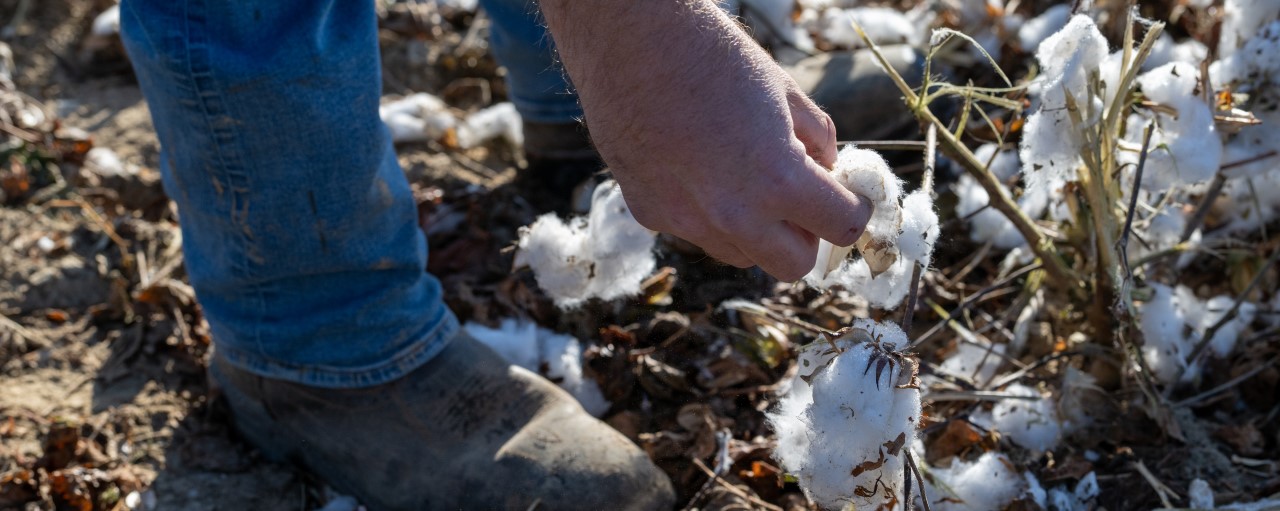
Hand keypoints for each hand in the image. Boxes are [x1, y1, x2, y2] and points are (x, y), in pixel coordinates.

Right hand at [541, 0, 872, 280]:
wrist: (629, 39)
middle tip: (798, 200)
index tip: (844, 194)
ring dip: (755, 231)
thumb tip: (825, 172)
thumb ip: (816, 141)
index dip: (851, 208)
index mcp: (778, 180)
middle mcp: (732, 215)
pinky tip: (694, 167)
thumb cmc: (712, 53)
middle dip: (805, 237)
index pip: (843, 228)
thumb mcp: (784, 89)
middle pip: (793, 266)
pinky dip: (706, 213)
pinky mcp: (649, 214)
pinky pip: (694, 232)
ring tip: (741, 178)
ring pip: (741, 255)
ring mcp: (686, 220)